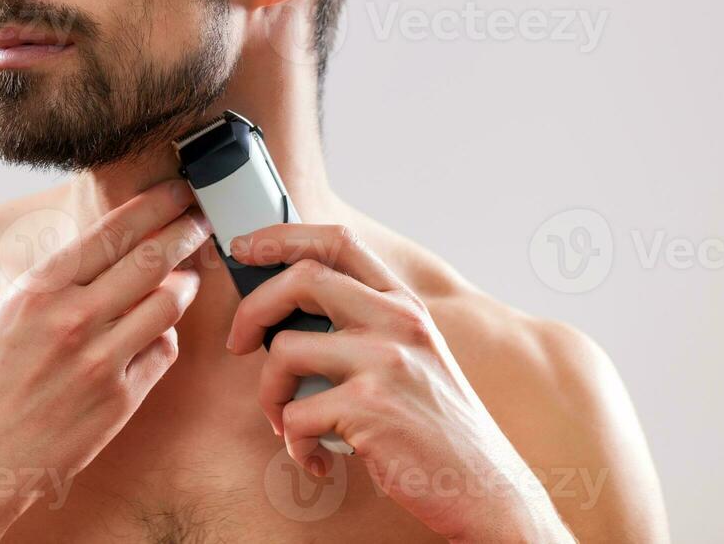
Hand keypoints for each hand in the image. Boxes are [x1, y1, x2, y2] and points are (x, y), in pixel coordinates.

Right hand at [0, 179, 208, 542]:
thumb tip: (88, 258)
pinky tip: (159, 330)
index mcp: (37, 291)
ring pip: (168, 304)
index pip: (110, 233)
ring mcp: (100, 361)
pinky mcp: (119, 401)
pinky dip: (164, 335)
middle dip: (185, 230)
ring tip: (188, 275)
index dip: (152, 206)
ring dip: (184, 283)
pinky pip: (162, 352)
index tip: (174, 192)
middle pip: (150, 259)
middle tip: (201, 216)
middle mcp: (72, 319)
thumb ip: (46, 288)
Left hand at [225, 224, 571, 542]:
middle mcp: (398, 321)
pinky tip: (317, 457)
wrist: (484, 489)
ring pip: (285, 349)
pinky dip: (293, 442)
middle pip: (302, 278)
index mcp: (404, 304)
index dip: (281, 236)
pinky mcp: (370, 407)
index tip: (244, 248)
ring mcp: (385, 361)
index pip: (337, 240)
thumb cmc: (433, 426)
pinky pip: (295, 414)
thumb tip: (282, 310)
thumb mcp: (410, 356)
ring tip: (287, 421)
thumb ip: (361, 325)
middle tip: (239, 342)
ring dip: (270, 393)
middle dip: (252, 309)